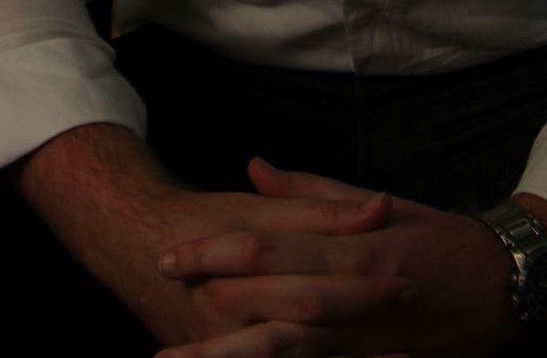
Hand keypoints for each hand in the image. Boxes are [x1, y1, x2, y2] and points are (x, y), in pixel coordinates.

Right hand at [10, 124, 412, 353]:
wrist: (135, 241)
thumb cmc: (205, 218)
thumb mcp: (259, 208)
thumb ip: (318, 207)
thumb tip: (381, 205)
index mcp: (246, 269)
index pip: (315, 278)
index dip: (364, 282)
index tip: (411, 279)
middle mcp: (234, 313)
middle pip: (306, 327)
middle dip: (360, 321)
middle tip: (408, 313)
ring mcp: (225, 343)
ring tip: (401, 357)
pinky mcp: (222, 357)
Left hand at [156, 158, 527, 357]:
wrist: (505, 285)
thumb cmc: (437, 238)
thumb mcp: (377, 204)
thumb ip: (310, 195)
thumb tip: (254, 170)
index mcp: (349, 247)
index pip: (270, 248)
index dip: (216, 253)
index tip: (169, 256)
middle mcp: (353, 296)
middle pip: (272, 309)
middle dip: (210, 316)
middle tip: (156, 319)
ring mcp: (365, 342)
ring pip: (291, 356)